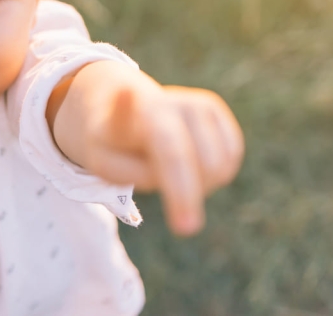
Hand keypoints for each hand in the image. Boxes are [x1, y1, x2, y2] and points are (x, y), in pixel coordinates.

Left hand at [83, 85, 243, 235]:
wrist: (119, 109)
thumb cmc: (111, 145)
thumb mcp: (102, 162)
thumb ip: (125, 167)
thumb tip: (149, 151)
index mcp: (145, 113)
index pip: (172, 152)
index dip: (182, 191)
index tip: (185, 229)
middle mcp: (178, 101)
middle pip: (207, 165)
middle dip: (190, 196)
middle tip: (172, 210)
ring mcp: (200, 104)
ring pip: (221, 168)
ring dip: (200, 185)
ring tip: (167, 172)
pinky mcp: (217, 112)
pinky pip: (230, 161)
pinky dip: (213, 176)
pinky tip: (185, 164)